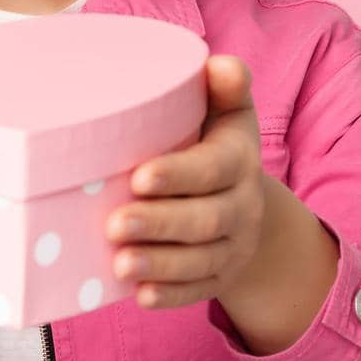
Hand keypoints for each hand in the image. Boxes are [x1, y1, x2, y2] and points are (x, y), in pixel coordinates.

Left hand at [103, 55, 266, 309]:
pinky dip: (170, 295)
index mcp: (239, 160)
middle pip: (206, 220)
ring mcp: (233, 245)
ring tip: (118, 265)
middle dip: (160, 224)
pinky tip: (139, 296)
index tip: (139, 176)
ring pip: (201, 260)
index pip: (214, 168)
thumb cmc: (215, 142)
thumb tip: (219, 64)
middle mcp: (243, 205)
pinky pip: (198, 291)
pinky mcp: (220, 276)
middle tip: (114, 224)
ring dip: (160, 264)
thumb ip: (224, 87)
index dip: (179, 175)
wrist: (245, 199)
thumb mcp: (227, 111)